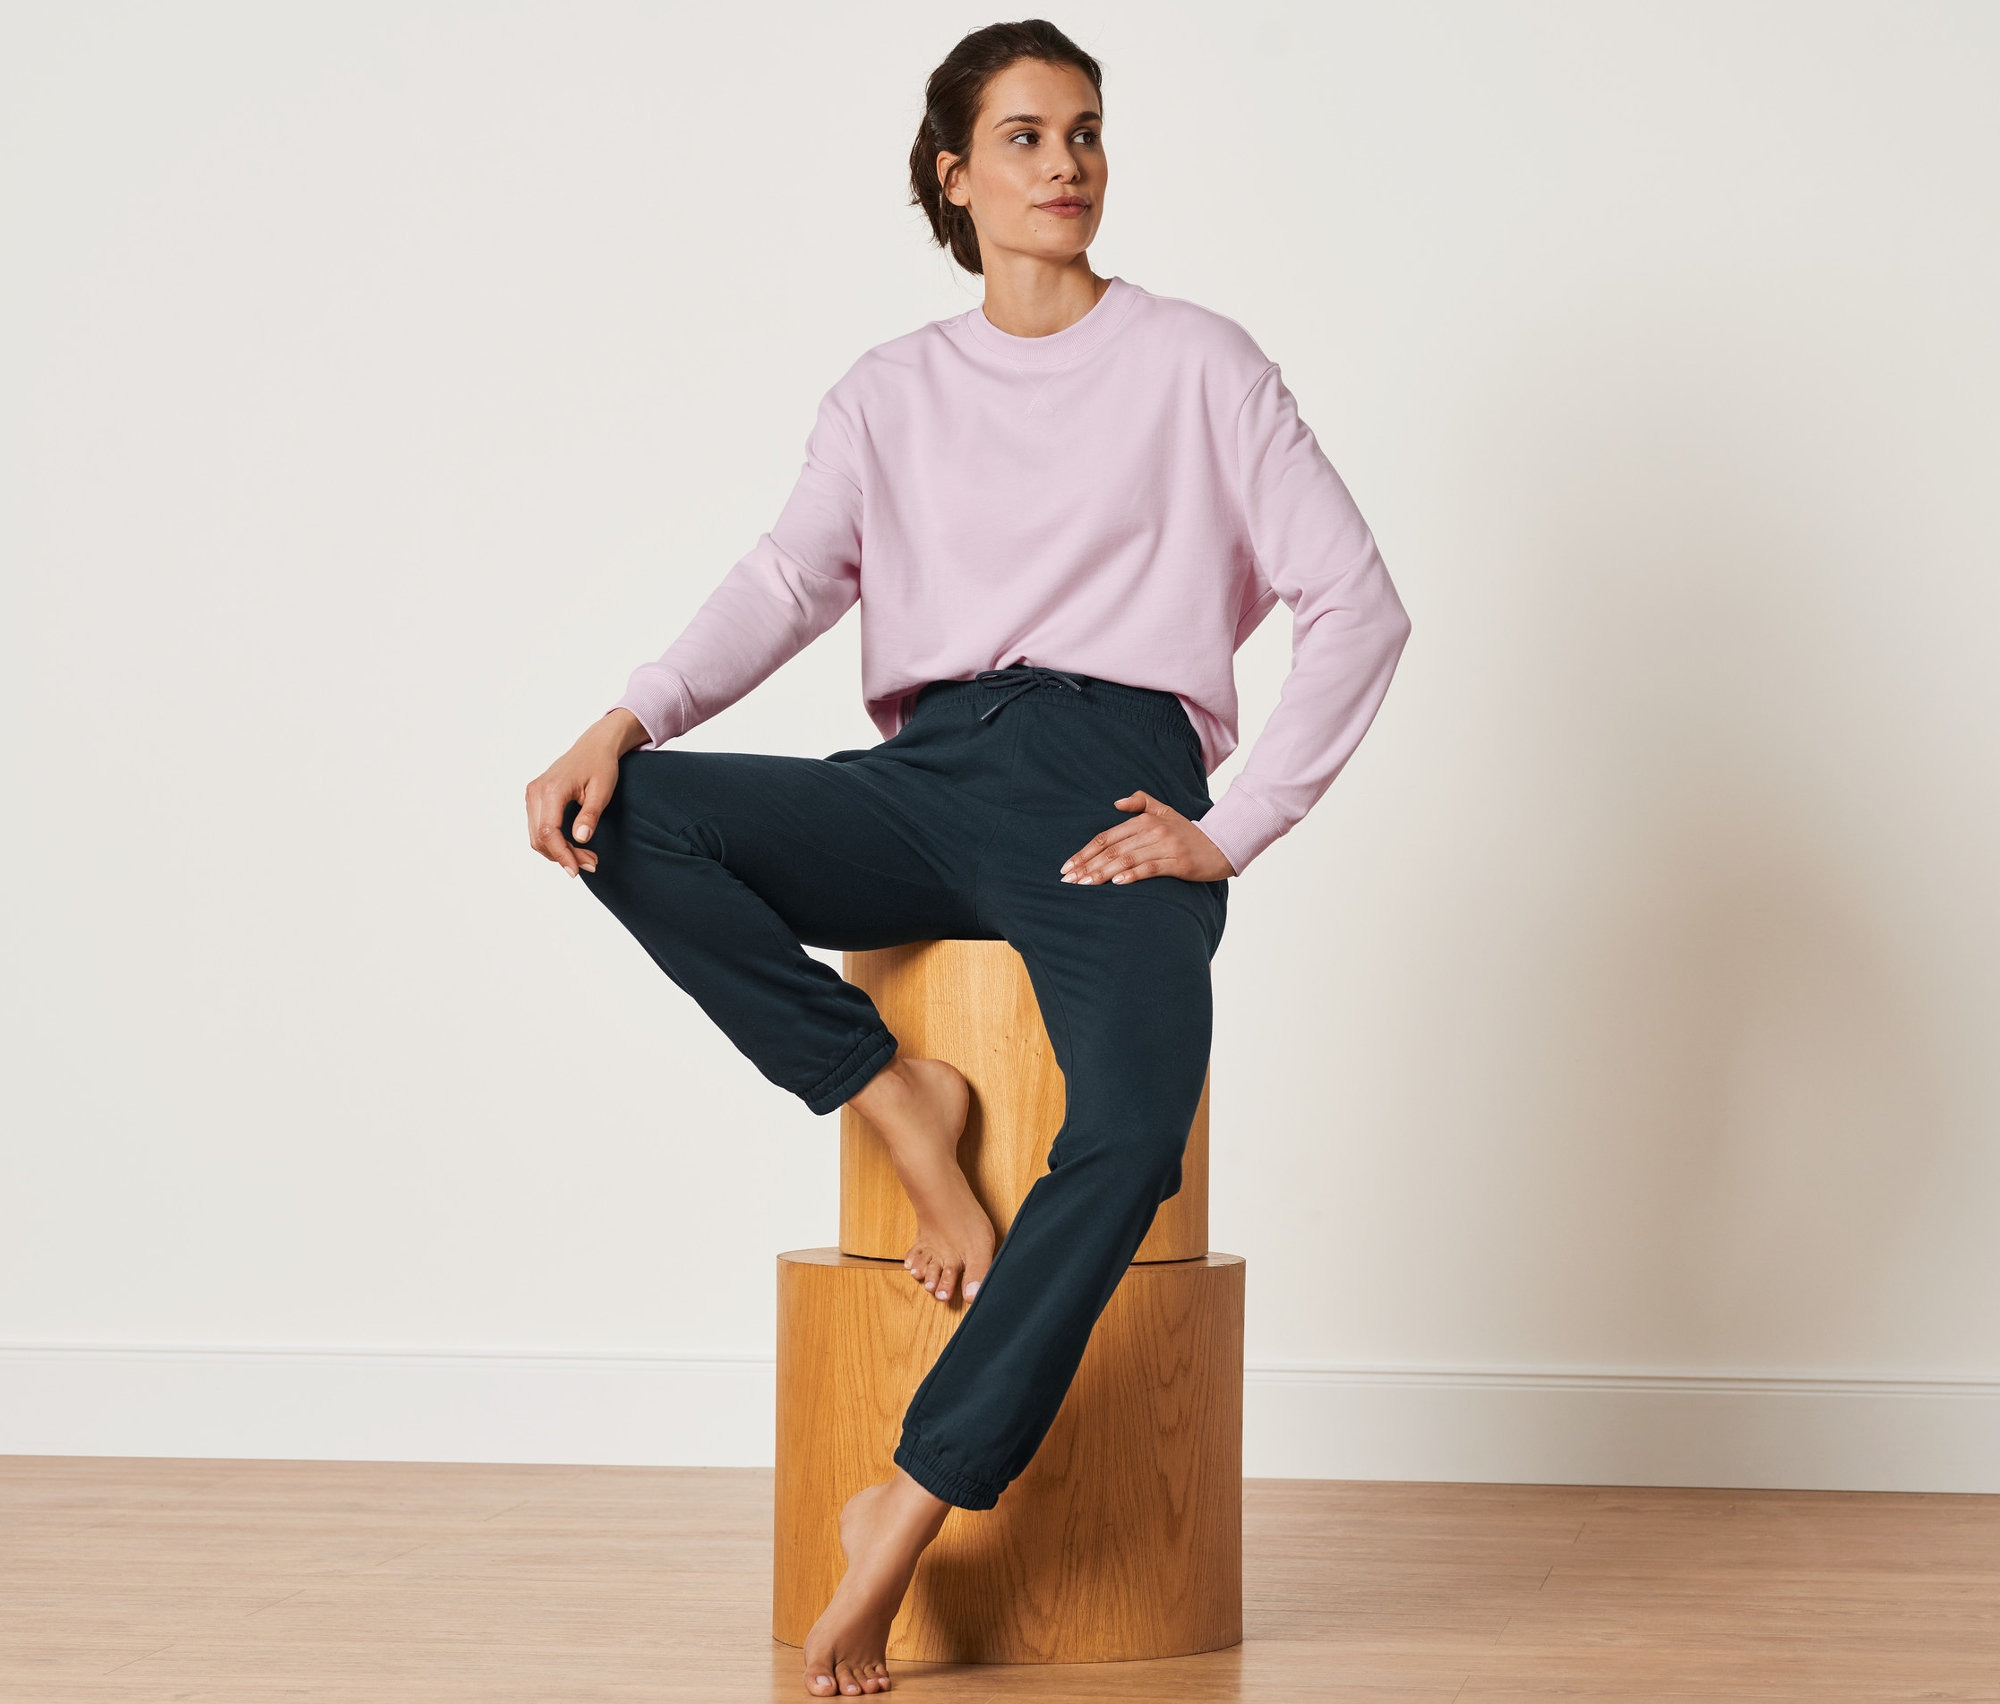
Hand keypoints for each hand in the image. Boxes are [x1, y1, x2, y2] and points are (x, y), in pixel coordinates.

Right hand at [524, 710, 647, 876]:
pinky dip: (554, 842)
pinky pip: (539, 828)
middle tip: (591, 863)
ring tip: (586, 857)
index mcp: (551, 789)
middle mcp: (535, 792)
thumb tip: (580, 838)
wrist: (593, 746)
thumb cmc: (601, 765)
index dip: (561, 855)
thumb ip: (591, 814)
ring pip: (537, 836)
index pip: (549, 831)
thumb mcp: (603, 790)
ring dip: (558, 851)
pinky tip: (573, 846)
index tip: (576, 871)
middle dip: (564, 856)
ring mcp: (532, 795)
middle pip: (541, 837)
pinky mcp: (534, 798)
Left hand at [1059, 790, 1236, 885]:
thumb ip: (1141, 802)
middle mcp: (1153, 831)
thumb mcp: (1165, 811)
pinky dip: (1132, 874)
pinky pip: (1150, 868)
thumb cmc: (1188, 832)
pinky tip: (1116, 882)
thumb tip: (1115, 803)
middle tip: (1068, 879)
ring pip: (1127, 859)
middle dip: (1087, 865)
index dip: (1085, 852)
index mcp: (1145, 820)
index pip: (1107, 836)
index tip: (1068, 866)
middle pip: (1112, 849)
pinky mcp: (1178, 863)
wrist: (1221, 845)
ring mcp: (1166, 846)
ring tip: (1084, 884)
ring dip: (1102, 872)